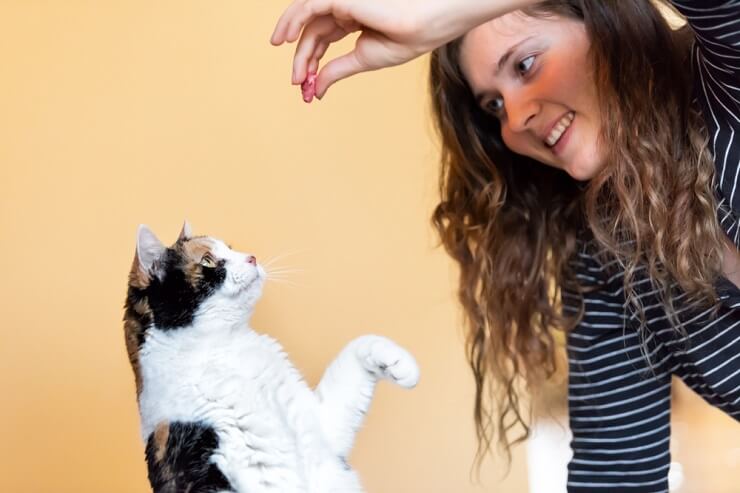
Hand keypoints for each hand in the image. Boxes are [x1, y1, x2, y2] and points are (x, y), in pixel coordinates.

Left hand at [270, 0, 532, 100]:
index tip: (305, 88)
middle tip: (298, 84)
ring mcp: (343, 0)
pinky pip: (308, 6)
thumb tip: (316, 89)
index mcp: (355, 20)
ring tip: (293, 73)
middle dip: (303, 60)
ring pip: (307, 19)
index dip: (311, 62)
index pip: (323, 39)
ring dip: (296, 46)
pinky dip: (292, 21)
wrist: (428, 23)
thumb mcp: (366, 59)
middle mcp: (346, 8)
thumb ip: (338, 71)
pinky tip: (285, 40)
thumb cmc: (409, 37)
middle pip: (313, 32)